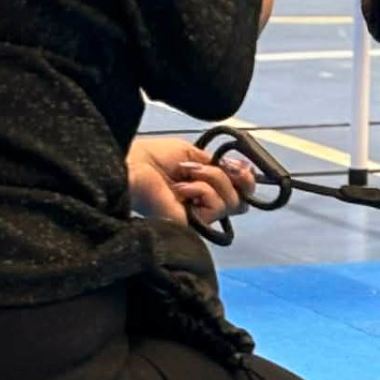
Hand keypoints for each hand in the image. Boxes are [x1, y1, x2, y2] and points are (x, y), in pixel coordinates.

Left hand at [127, 137, 255, 226]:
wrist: (134, 166)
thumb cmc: (153, 158)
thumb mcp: (192, 154)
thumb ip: (217, 165)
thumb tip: (241, 170)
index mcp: (204, 188)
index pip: (240, 193)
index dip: (246, 179)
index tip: (239, 165)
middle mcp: (204, 205)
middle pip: (243, 202)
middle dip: (241, 180)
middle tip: (226, 167)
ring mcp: (200, 217)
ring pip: (232, 203)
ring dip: (214, 179)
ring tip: (188, 173)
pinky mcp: (194, 225)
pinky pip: (216, 208)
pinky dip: (202, 190)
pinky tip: (181, 189)